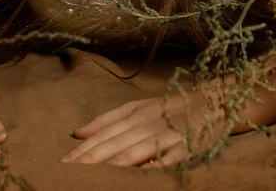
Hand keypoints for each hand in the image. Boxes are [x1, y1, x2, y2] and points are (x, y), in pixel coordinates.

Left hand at [60, 91, 224, 167]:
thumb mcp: (137, 106)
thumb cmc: (170, 106)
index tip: (63, 162)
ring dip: (117, 162)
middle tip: (70, 172)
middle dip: (91, 158)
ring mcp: (166, 134)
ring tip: (98, 174)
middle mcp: (146, 123)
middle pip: (114, 143)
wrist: (212, 100)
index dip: (83, 149)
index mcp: (133, 115)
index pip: (103, 134)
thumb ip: (107, 119)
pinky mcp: (186, 145)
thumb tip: (77, 132)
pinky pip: (169, 157)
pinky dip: (156, 165)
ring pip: (137, 149)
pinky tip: (144, 172)